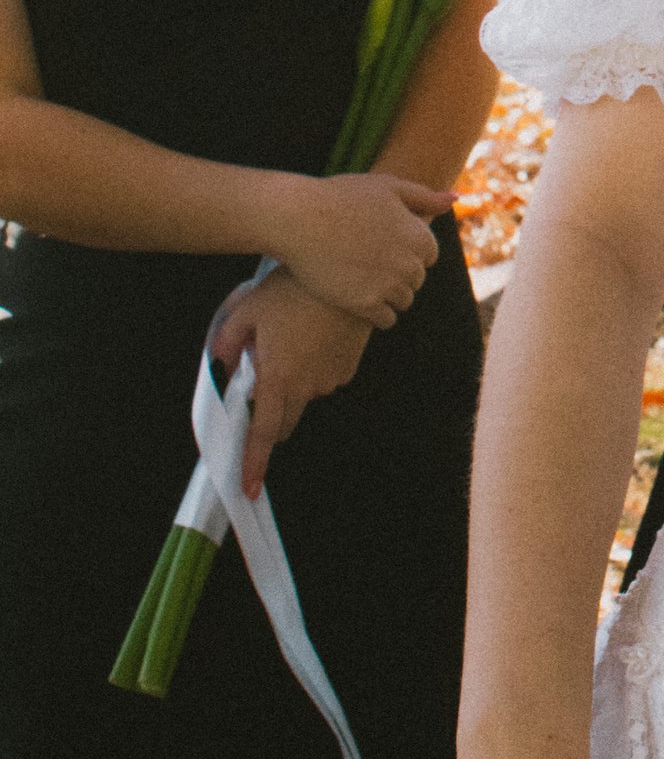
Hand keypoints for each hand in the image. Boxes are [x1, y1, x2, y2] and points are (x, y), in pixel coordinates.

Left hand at [209, 268, 371, 492]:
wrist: (346, 271)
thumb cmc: (294, 288)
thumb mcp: (246, 309)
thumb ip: (226, 342)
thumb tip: (221, 363)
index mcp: (279, 377)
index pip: (264, 433)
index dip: (254, 463)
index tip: (249, 487)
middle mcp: (308, 385)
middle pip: (285, 422)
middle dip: (270, 415)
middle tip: (262, 379)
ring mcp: (331, 378)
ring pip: (303, 396)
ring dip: (292, 382)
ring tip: (290, 340)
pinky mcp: (347, 368)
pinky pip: (323, 379)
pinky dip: (312, 367)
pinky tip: (310, 337)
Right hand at [265, 171, 447, 322]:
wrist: (299, 218)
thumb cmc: (341, 197)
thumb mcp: (387, 187)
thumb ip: (424, 196)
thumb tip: (456, 199)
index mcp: (420, 236)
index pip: (428, 256)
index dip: (407, 251)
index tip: (384, 246)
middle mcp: (410, 263)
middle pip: (416, 280)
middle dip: (399, 274)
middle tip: (368, 263)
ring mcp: (388, 285)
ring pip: (403, 301)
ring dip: (389, 295)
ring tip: (363, 280)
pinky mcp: (365, 304)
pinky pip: (386, 320)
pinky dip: (377, 314)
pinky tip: (360, 300)